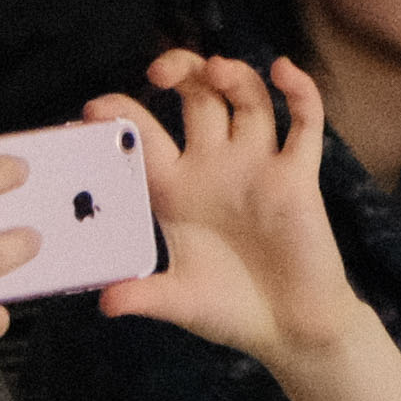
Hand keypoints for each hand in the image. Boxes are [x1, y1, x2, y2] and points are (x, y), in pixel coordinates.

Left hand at [94, 51, 400, 400]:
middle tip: (160, 72)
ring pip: (248, 99)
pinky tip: (284, 72)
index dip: (124, 115)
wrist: (292, 330)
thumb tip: (107, 302)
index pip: (147, 136)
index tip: (96, 108)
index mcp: (177, 189)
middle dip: (182, 72)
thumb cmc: (233, 311)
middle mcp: (216, 167)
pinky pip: (304, 124)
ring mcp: (258, 166)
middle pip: (198, 98)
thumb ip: (146, 297)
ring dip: (234, 76)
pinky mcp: (298, 176)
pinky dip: (300, 93)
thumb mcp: (181, 302)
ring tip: (217, 70)